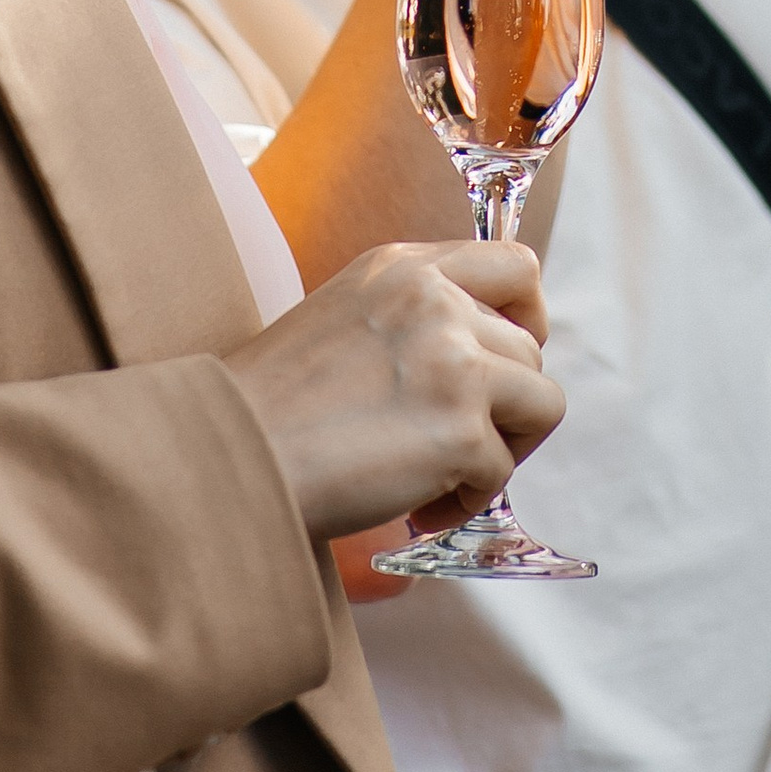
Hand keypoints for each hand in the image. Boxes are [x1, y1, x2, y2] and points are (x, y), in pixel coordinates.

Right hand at [222, 239, 562, 542]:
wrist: (229, 454)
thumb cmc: (273, 405)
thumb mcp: (345, 316)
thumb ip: (413, 316)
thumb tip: (483, 356)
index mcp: (402, 266)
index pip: (516, 264)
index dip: (525, 316)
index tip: (503, 360)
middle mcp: (433, 299)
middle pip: (531, 345)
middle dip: (507, 403)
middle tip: (457, 442)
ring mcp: (452, 360)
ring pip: (541, 403)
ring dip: (500, 450)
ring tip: (438, 478)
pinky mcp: (460, 429)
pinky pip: (504, 471)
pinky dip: (468, 499)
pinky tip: (417, 507)